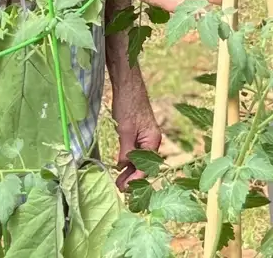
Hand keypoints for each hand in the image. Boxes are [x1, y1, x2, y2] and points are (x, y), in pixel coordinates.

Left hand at [112, 76, 161, 190]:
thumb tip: (122, 167)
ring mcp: (146, 136)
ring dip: (130, 170)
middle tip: (119, 188)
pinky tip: (120, 166)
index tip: (124, 189)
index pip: (146, 167)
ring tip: (118, 181)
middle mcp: (152, 140)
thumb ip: (126, 151)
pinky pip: (136, 151)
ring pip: (139, 159)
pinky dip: (129, 160)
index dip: (135, 179)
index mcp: (153, 140)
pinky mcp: (139, 133)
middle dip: (133, 177)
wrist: (127, 84)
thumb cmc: (128, 104)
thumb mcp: (125, 130)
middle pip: (144, 165)